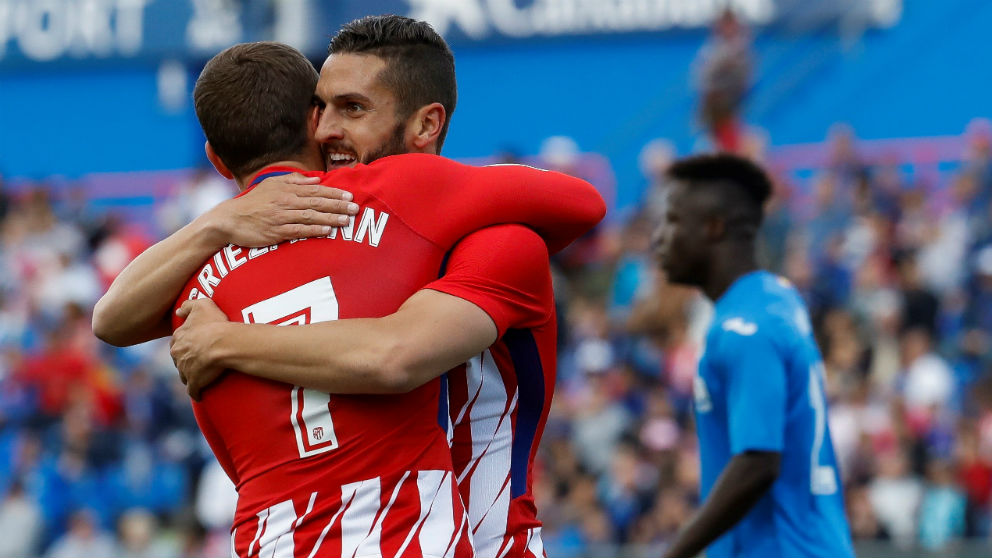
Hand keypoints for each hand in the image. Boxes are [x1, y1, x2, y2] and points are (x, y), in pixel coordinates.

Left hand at [171, 298, 229, 400]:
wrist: (223, 344)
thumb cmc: (214, 324)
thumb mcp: (202, 305)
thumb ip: (188, 305)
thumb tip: (178, 311)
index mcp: (178, 338)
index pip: (177, 343)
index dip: (185, 345)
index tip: (193, 346)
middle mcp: (178, 355)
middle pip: (179, 360)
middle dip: (185, 361)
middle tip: (198, 360)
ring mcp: (185, 370)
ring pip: (185, 375)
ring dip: (190, 376)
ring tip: (202, 375)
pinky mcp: (195, 383)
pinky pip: (193, 390)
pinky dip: (196, 392)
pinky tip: (201, 393)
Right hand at [206, 173, 358, 246]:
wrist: (229, 220)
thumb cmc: (252, 203)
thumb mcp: (271, 185)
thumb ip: (294, 181)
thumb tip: (317, 180)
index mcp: (286, 189)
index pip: (315, 190)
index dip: (334, 193)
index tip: (350, 195)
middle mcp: (285, 201)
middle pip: (317, 202)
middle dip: (338, 205)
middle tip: (355, 208)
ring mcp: (281, 217)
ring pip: (311, 215)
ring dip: (330, 218)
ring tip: (347, 220)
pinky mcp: (276, 232)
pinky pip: (299, 230)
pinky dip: (314, 230)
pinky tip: (327, 231)